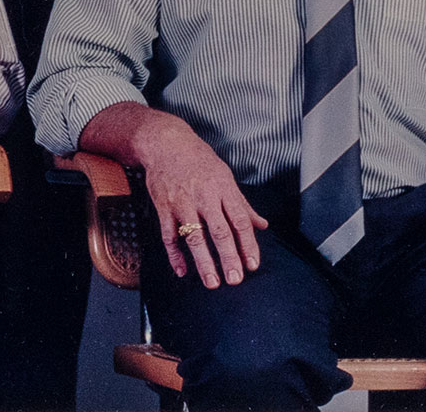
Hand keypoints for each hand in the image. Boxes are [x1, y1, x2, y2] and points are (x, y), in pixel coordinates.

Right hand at [130, 117, 268, 288]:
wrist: (165, 143)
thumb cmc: (198, 160)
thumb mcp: (224, 176)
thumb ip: (242, 204)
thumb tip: (262, 225)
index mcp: (223, 189)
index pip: (240, 221)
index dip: (248, 244)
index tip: (252, 264)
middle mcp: (204, 197)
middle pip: (220, 231)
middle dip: (229, 257)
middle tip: (235, 279)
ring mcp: (182, 203)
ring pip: (194, 236)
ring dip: (204, 262)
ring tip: (212, 282)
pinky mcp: (163, 207)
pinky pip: (169, 235)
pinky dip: (174, 254)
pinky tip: (182, 270)